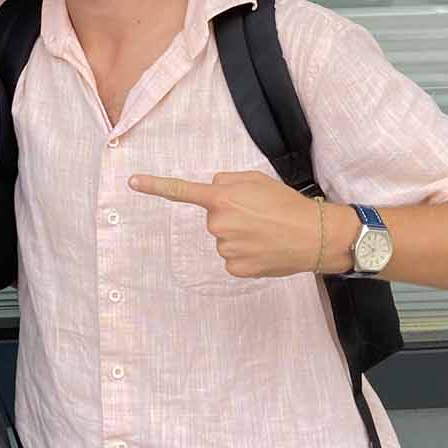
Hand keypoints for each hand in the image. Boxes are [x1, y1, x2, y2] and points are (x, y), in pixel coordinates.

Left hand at [128, 170, 351, 279]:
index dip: (155, 186)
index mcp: (222, 198)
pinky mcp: (235, 268)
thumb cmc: (287, 203)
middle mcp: (219, 224)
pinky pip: (232, 257)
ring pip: (224, 239)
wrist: (315, 235)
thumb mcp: (256, 179)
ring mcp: (226, 248)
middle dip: (232, 214)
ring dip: (240, 235)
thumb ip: (227, 182)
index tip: (132, 182)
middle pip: (214, 217)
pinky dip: (246, 254)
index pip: (182, 190)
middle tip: (259, 214)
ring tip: (266, 231)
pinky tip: (264, 248)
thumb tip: (212, 192)